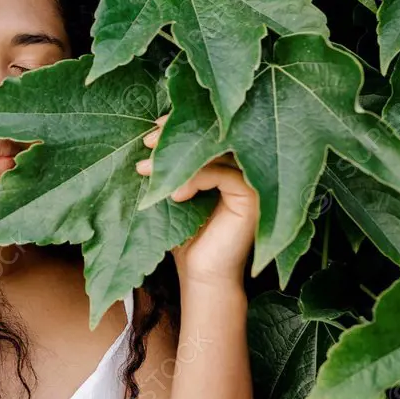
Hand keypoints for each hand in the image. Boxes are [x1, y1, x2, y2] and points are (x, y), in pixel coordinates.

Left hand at [135, 114, 258, 288]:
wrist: (200, 274)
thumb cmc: (185, 235)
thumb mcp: (170, 190)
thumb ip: (167, 165)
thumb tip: (146, 136)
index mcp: (228, 160)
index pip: (207, 129)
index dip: (179, 124)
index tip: (149, 132)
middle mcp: (246, 165)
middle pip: (213, 133)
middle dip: (176, 133)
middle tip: (146, 141)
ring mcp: (253, 179)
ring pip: (215, 151)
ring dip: (176, 157)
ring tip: (145, 170)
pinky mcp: (253, 197)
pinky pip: (222, 174)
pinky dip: (194, 179)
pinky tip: (175, 196)